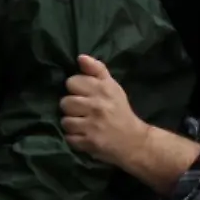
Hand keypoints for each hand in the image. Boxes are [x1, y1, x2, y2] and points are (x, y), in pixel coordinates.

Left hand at [60, 54, 152, 170]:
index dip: (75, 89)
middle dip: (71, 108)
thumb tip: (80, 57)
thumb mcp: (112, 86)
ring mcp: (92, 125)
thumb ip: (97, 70)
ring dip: (71, 124)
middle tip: (81, 111)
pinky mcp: (89, 142)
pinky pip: (69, 138)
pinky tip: (83, 136)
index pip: (72, 82)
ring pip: (65, 121)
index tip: (83, 95)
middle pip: (65, 102)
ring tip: (81, 125)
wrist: (134, 140)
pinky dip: (74, 139)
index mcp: (102, 89)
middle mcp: (97, 106)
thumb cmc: (120, 111)